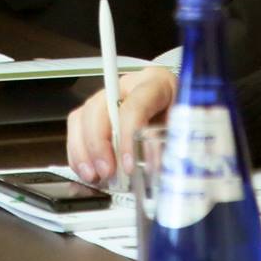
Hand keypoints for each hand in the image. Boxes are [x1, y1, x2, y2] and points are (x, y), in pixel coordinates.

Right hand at [65, 65, 177, 185]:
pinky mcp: (96, 112)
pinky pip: (76, 128)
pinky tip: (87, 170)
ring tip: (95, 176)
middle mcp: (126, 86)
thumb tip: (152, 165)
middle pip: (99, 108)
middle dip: (99, 145)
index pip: (134, 106)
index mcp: (155, 84)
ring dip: (84, 151)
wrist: (180, 108)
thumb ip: (169, 144)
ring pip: (82, 117)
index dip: (128, 136)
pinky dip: (78, 152)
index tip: (128, 165)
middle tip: (108, 172)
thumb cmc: (182, 116)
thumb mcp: (184, 128)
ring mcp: (108, 97)